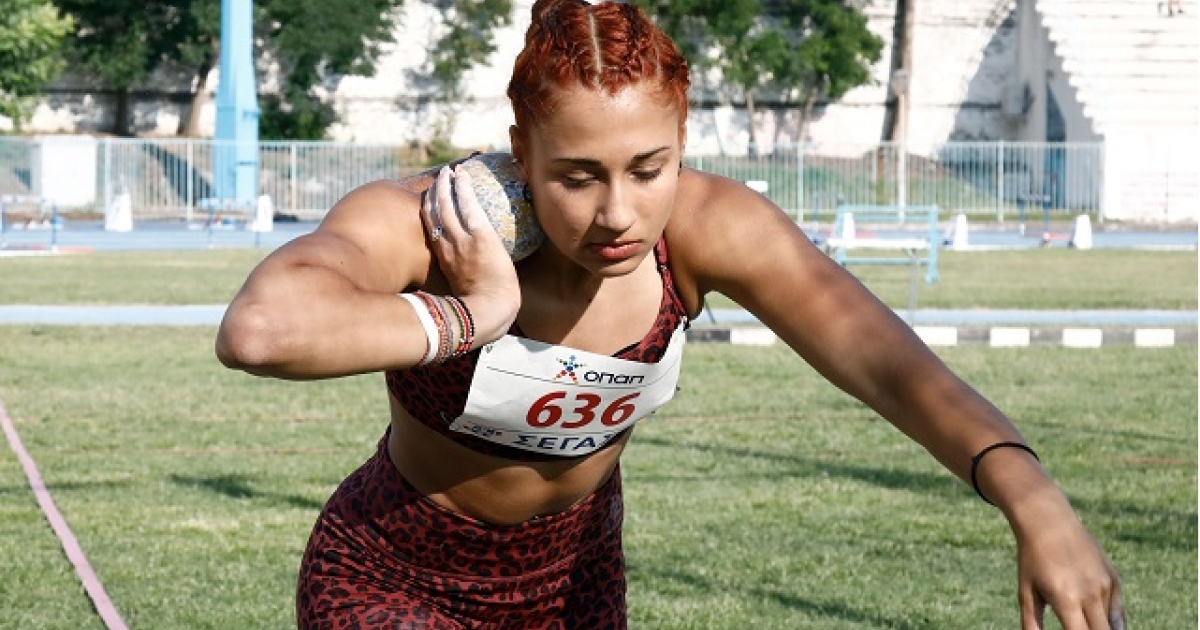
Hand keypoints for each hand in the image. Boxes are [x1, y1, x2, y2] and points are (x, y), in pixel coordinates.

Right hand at [421, 165, 520, 344]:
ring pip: (446, 206)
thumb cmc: (481, 309)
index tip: (429, 202)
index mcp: (442, 261)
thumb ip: (462, 280)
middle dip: (434, 194)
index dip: (429, 213)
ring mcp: (460, 240)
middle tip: (438, 179)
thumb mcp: (463, 292)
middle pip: (433, 214)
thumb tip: (471, 279)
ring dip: (445, 186)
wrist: (488, 312)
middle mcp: (446, 247)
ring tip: (448, 172)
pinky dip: (462, 188)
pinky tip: (462, 175)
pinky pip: (467, 205)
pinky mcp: (478, 236)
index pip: (431, 231)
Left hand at [1015, 503, 1124, 629]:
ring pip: (1110, 626)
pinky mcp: (1114, 579)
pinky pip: (1117, 613)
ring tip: (1078, 619)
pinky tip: (1097, 624)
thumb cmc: (1032, 559)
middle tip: (1078, 629)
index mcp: (1066, 599)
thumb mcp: (1026, 592)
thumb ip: (1031, 624)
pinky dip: (1110, 624)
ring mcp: (1106, 586)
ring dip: (1098, 628)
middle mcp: (1090, 593)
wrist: (1049, 521)